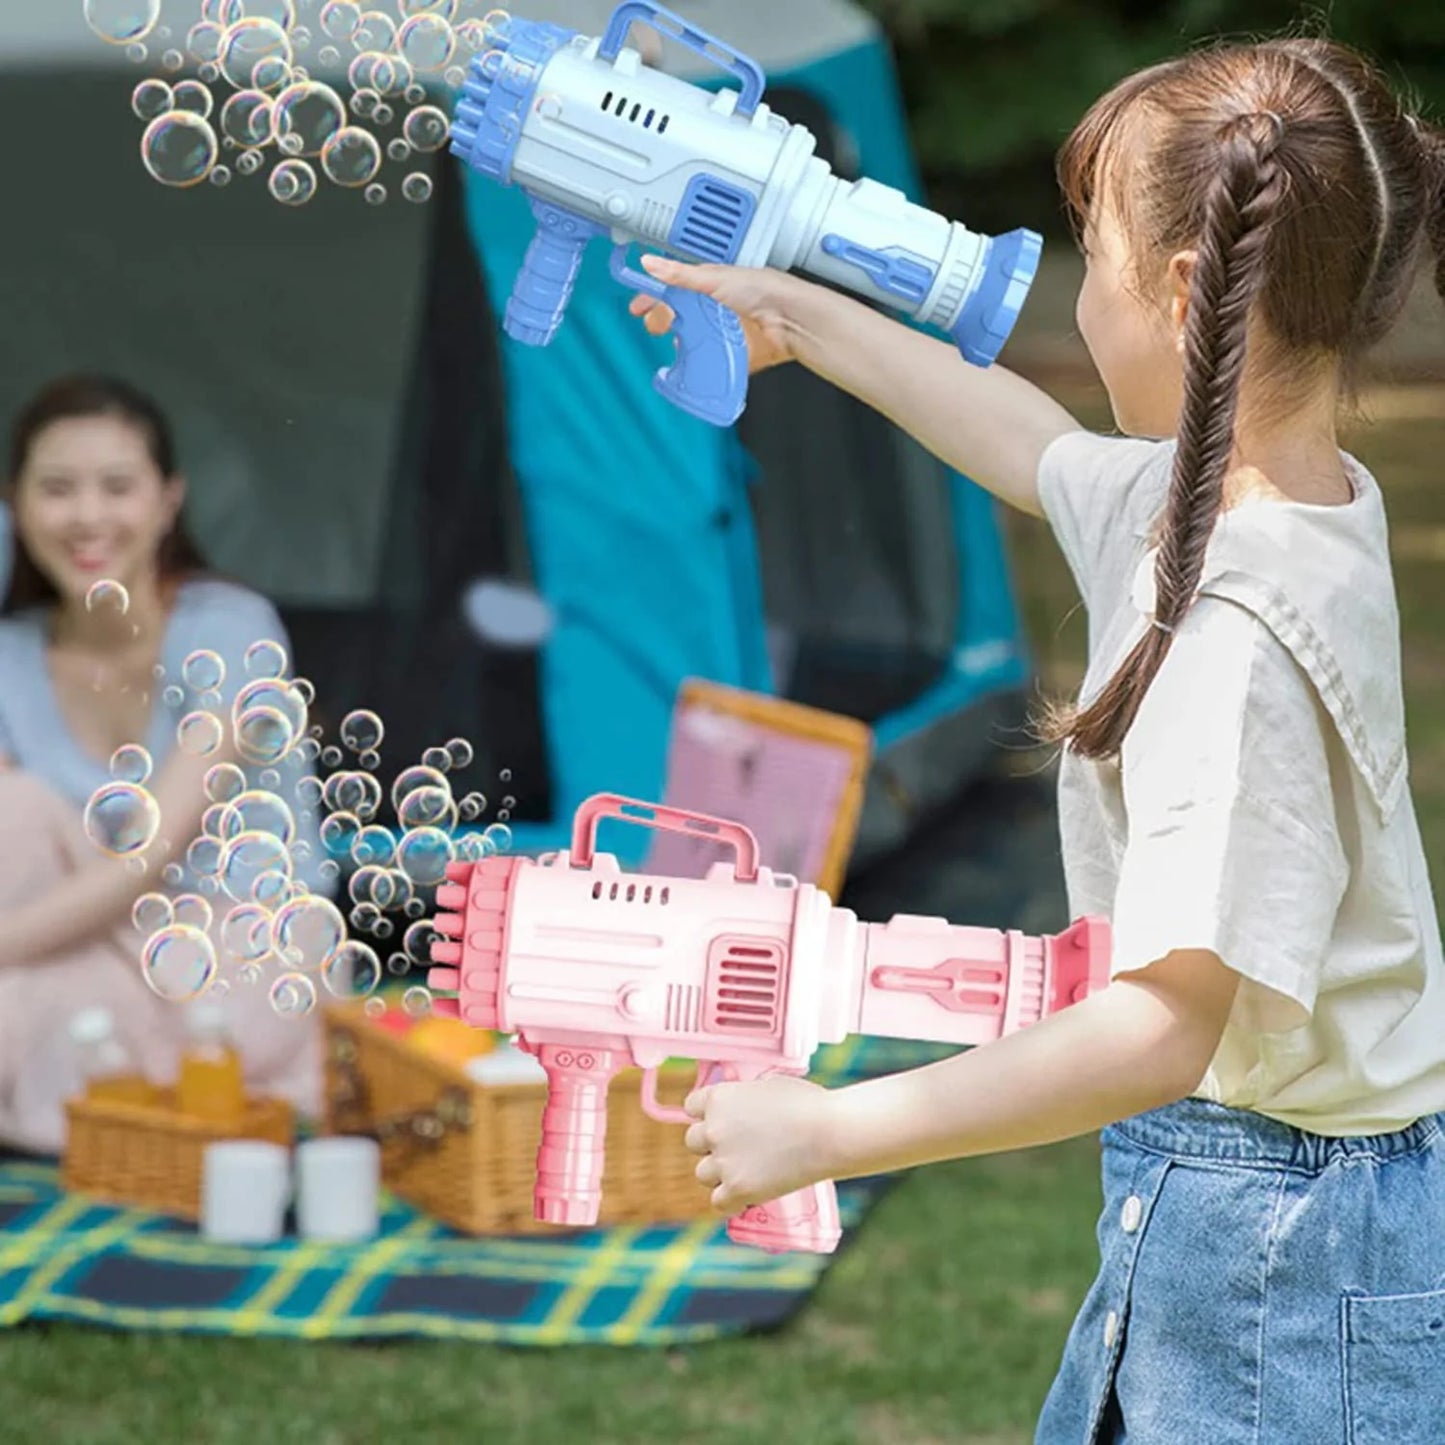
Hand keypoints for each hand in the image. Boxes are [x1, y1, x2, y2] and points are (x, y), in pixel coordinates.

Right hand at [629, 255, 804, 374]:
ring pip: (690, 342)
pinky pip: (708, 364)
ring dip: (679, 347)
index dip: (653, 299)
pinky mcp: (730, 355)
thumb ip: (680, 274)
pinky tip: (689, 368)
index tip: (638, 308)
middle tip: (657, 327)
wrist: (789, 319)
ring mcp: (720, 334)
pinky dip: (698, 367)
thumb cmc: (762, 289)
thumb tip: (649, 262)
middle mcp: (712, 310)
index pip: (672, 292)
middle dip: (662, 323)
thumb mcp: (715, 278)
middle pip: (677, 319)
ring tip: (674, 348)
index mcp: (707, 287)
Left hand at [682, 1074, 836, 1213]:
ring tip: (748, 1171)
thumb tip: (743, 1107)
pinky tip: (748, 1196)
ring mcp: (724, 1162)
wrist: (829, 1132)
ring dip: (721, 1174)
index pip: (691, 1107)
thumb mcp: (768, 1086)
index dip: (707, 1115)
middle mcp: (714, 1129)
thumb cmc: (807, 1104)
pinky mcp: (737, 1190)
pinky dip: (732, 1202)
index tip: (723, 1121)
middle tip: (739, 1148)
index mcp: (718, 1098)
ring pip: (703, 1174)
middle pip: (693, 1142)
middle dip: (712, 1145)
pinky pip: (719, 1203)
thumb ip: (745, 1098)